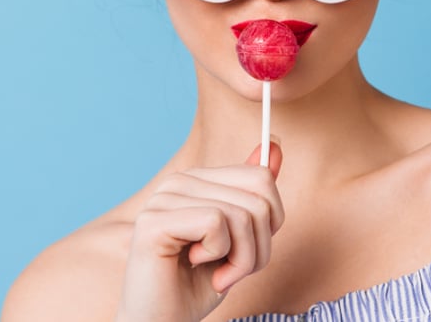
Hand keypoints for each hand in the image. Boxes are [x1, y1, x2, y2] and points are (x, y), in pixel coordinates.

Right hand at [115, 143, 283, 321]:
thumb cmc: (197, 285)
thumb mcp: (241, 238)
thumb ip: (255, 194)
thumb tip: (275, 144)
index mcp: (198, 180)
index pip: (261, 176)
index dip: (270, 221)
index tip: (247, 248)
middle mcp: (179, 181)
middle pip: (258, 197)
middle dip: (258, 246)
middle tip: (231, 268)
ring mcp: (163, 198)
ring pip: (241, 214)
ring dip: (241, 258)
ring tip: (217, 272)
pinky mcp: (154, 221)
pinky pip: (216, 223)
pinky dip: (219, 255)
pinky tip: (194, 264)